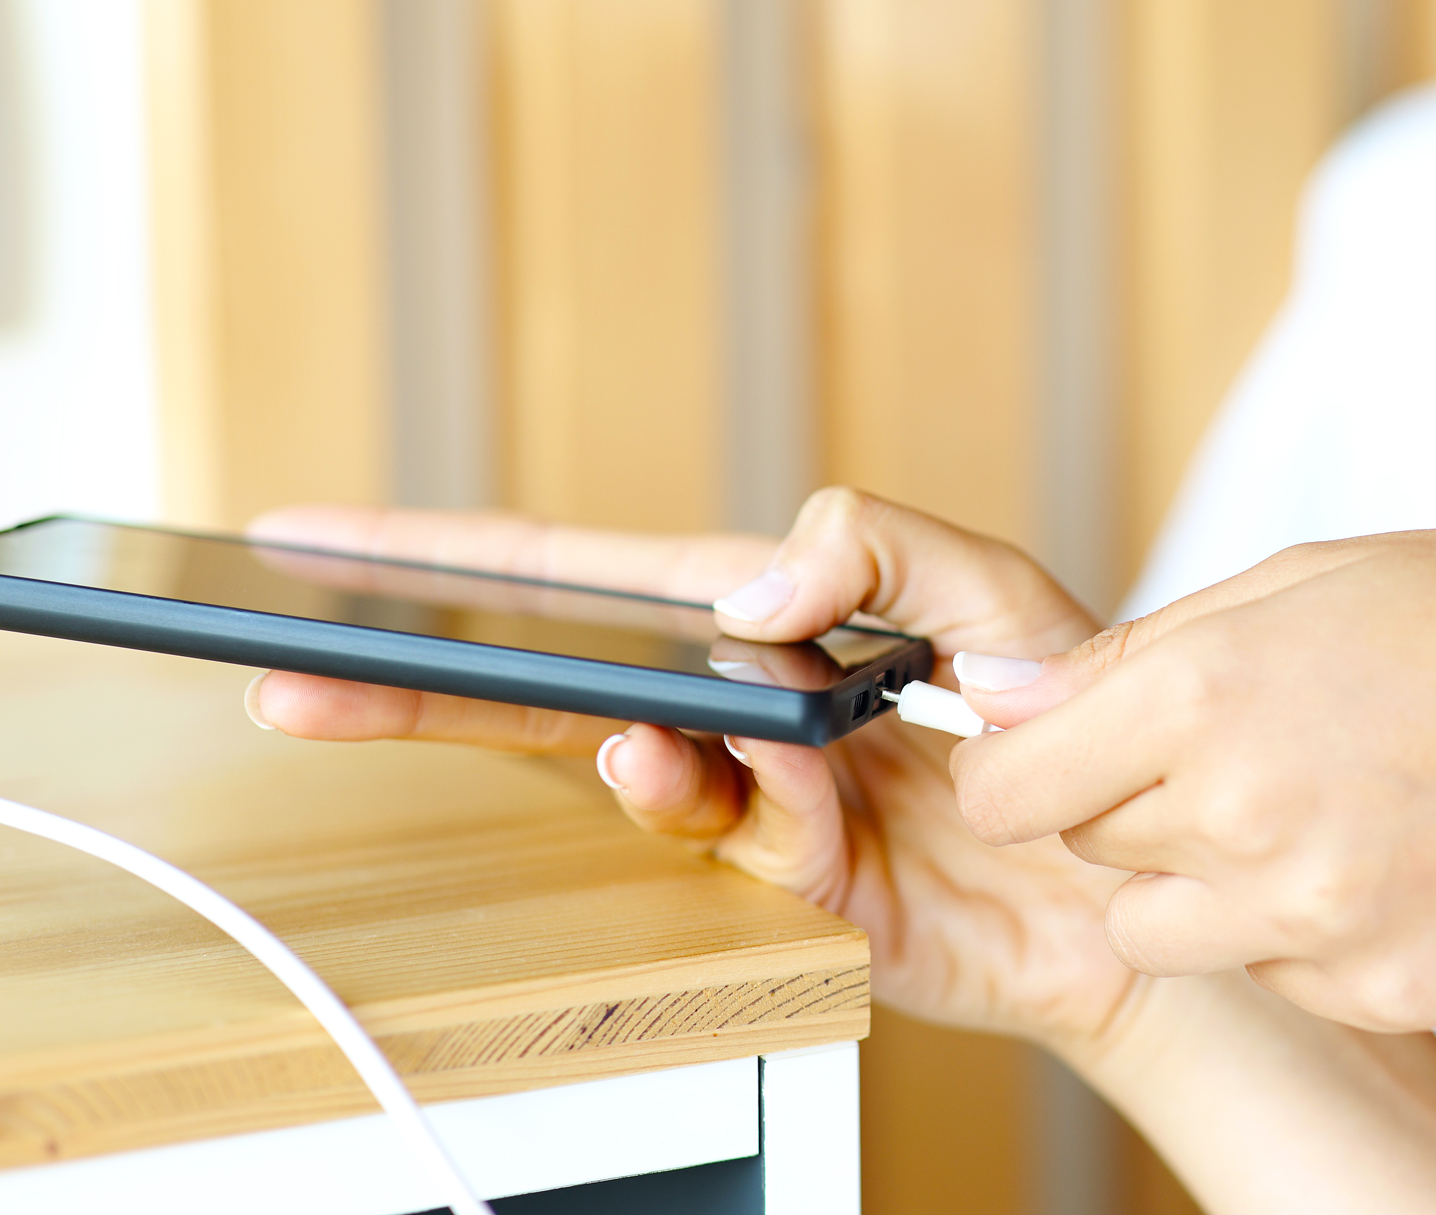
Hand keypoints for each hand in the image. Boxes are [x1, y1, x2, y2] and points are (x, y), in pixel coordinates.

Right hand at [249, 497, 1435, 1210]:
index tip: (314, 544)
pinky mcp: (794, 892)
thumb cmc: (1074, 711)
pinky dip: (751, 820)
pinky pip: (737, 851)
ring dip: (626, 759)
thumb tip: (756, 580)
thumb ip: (885, 546)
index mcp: (756, 620)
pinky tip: (791, 798)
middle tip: (296, 672)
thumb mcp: (995, 594)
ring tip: (657, 740)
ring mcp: (751, 804)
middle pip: (541, 685)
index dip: (441, 560)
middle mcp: (731, 710)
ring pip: (626, 775)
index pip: (577, 575)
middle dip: (419, 679)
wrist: (1140, 877)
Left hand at [950, 519, 1435, 1031]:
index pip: (1005, 788)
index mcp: (1205, 693)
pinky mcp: (1376, 987)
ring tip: (1296, 808)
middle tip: (1229, 749)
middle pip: (1085, 848)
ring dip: (1194, 877)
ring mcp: (1313, 917)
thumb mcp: (1295, 585)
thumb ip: (1130, 656)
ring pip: (1157, 927)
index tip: (1045, 757)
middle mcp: (1244, 816)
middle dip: (1125, 801)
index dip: (1016, 769)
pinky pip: (1264, 972)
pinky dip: (1292, 928)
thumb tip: (998, 697)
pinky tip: (1372, 858)